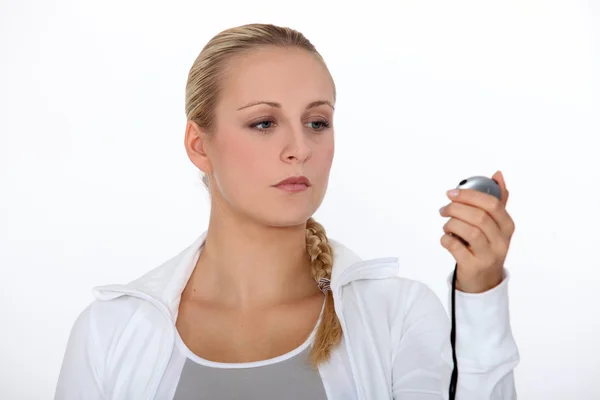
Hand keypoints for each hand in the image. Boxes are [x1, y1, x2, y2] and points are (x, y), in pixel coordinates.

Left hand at [439, 171, 514, 292]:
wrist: (484, 280)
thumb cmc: (486, 245)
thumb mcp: (495, 225)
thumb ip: (497, 200)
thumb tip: (498, 174)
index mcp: (507, 226)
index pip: (492, 204)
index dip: (470, 195)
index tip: (452, 193)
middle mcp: (501, 241)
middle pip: (478, 216)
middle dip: (456, 208)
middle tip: (444, 209)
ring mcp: (488, 255)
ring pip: (467, 231)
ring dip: (451, 224)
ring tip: (447, 226)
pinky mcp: (473, 266)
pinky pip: (455, 246)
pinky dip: (446, 239)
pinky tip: (447, 238)